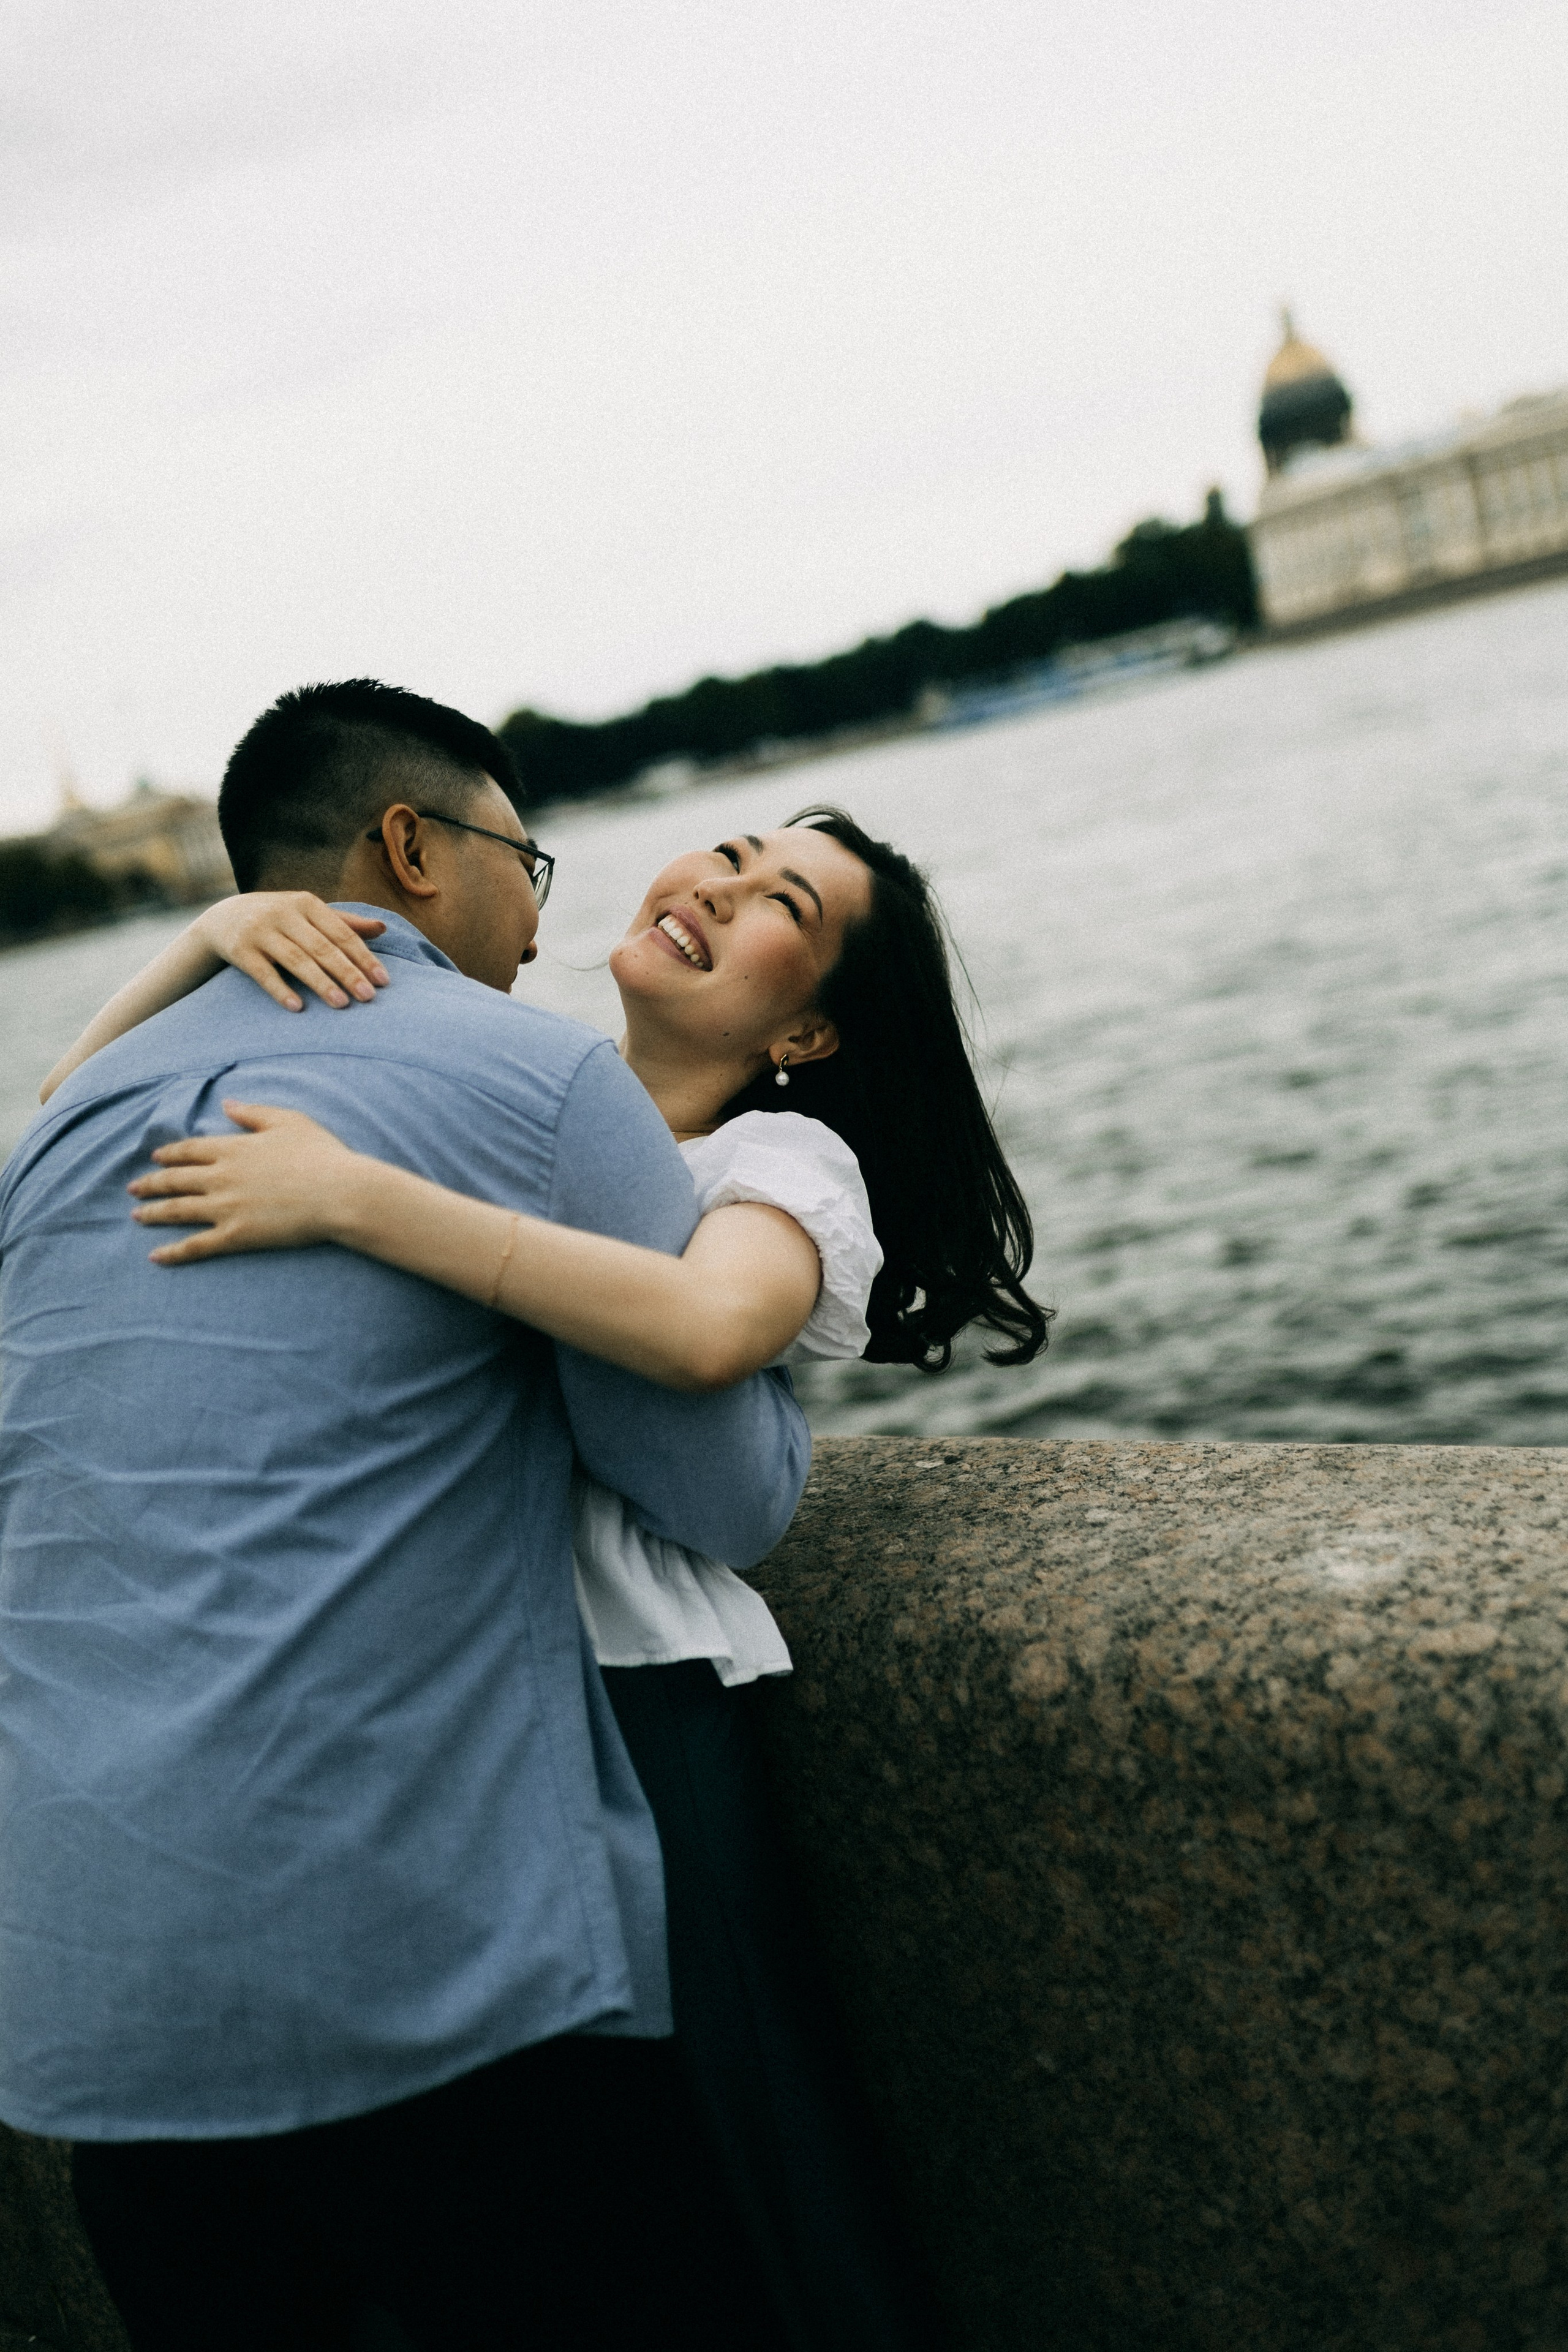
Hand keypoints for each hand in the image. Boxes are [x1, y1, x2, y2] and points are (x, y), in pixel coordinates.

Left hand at [129, 1102, 361, 1263]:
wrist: (339, 1193)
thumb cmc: (321, 1154)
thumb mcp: (288, 1121)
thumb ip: (253, 1112)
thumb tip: (226, 1104)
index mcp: (232, 1148)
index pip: (189, 1150)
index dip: (169, 1154)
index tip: (156, 1158)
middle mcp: (220, 1177)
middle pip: (175, 1180)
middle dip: (151, 1184)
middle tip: (133, 1188)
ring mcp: (225, 1208)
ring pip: (177, 1211)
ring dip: (153, 1213)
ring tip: (136, 1215)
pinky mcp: (235, 1236)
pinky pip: (195, 1246)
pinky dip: (173, 1252)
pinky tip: (155, 1256)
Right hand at [194, 893, 388, 1012]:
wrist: (221, 918)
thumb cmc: (279, 919)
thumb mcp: (308, 913)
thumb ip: (344, 922)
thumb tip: (384, 928)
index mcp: (306, 903)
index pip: (341, 932)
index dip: (364, 957)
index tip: (383, 981)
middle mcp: (283, 913)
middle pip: (321, 947)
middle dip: (347, 972)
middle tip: (369, 997)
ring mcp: (259, 931)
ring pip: (295, 959)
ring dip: (320, 983)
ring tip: (342, 1004)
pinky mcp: (238, 949)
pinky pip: (262, 973)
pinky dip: (280, 990)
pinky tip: (298, 1007)